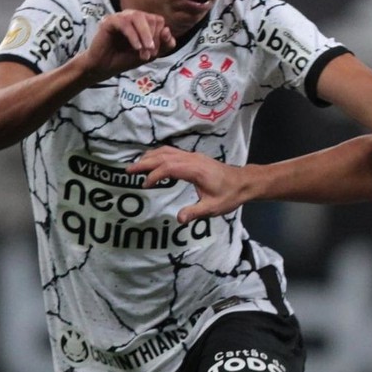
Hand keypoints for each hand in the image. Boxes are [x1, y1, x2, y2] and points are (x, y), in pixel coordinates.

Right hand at [82, 9, 176, 81]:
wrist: (104, 68)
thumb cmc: (125, 59)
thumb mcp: (150, 54)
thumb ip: (163, 44)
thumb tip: (167, 30)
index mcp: (142, 22)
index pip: (159, 21)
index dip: (160, 37)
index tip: (154, 53)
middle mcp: (132, 16)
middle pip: (151, 18)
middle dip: (153, 38)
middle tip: (148, 55)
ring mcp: (120, 17)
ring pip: (138, 17)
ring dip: (145, 35)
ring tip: (145, 51)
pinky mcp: (109, 21)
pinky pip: (124, 23)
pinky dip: (134, 36)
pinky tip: (136, 48)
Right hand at [127, 146, 249, 222]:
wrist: (243, 182)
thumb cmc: (229, 195)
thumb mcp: (213, 208)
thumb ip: (195, 212)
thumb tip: (178, 219)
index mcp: (196, 170)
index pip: (169, 167)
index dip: (155, 175)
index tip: (145, 185)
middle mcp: (193, 159)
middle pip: (164, 156)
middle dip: (145, 162)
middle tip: (128, 170)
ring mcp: (193, 156)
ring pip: (167, 151)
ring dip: (150, 157)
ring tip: (136, 166)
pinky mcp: (194, 158)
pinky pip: (173, 152)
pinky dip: (159, 155)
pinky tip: (152, 162)